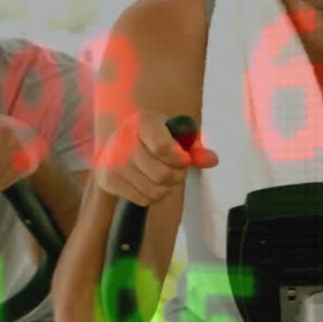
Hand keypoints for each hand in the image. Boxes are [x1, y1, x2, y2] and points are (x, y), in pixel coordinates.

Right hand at [95, 110, 218, 205]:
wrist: (115, 146)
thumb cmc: (152, 137)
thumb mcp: (173, 134)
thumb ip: (194, 148)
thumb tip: (213, 160)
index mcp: (144, 121)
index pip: (164, 148)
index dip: (180, 160)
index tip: (183, 159)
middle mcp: (124, 140)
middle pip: (162, 175)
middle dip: (177, 177)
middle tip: (176, 171)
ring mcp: (114, 162)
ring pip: (154, 191)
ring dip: (166, 188)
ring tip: (163, 177)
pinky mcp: (109, 180)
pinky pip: (143, 199)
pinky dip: (153, 196)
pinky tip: (149, 183)